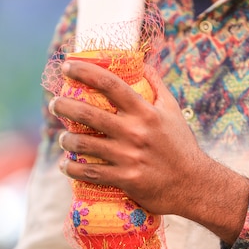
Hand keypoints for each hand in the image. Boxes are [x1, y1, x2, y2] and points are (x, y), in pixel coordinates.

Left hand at [50, 60, 248, 245]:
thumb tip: (142, 63)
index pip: (110, 84)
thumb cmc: (182, 146)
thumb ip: (157, 86)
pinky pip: (89, 173)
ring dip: (66, 140)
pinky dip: (71, 169)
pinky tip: (66, 165)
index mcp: (145, 112)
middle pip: (87, 114)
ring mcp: (128, 157)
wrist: (194, 185)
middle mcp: (135, 132)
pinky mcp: (125, 179)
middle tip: (55, 104)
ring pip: (83, 145)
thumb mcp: (173, 111)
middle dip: (63, 106)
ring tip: (63, 139)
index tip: (67, 66)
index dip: (84, 72)